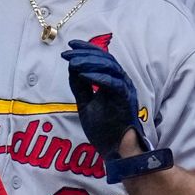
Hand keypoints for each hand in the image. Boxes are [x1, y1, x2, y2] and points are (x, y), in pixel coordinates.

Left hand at [62, 40, 147, 159]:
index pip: (102, 60)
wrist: (114, 149)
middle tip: (67, 53)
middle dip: (86, 53)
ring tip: (73, 62)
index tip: (70, 45)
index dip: (87, 50)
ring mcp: (125, 90)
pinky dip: (99, 77)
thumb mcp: (86, 104)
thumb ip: (81, 86)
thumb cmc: (104, 129)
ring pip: (111, 68)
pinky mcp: (126, 100)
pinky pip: (114, 84)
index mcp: (113, 82)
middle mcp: (122, 82)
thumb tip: (72, 67)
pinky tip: (84, 75)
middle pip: (107, 60)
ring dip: (91, 63)